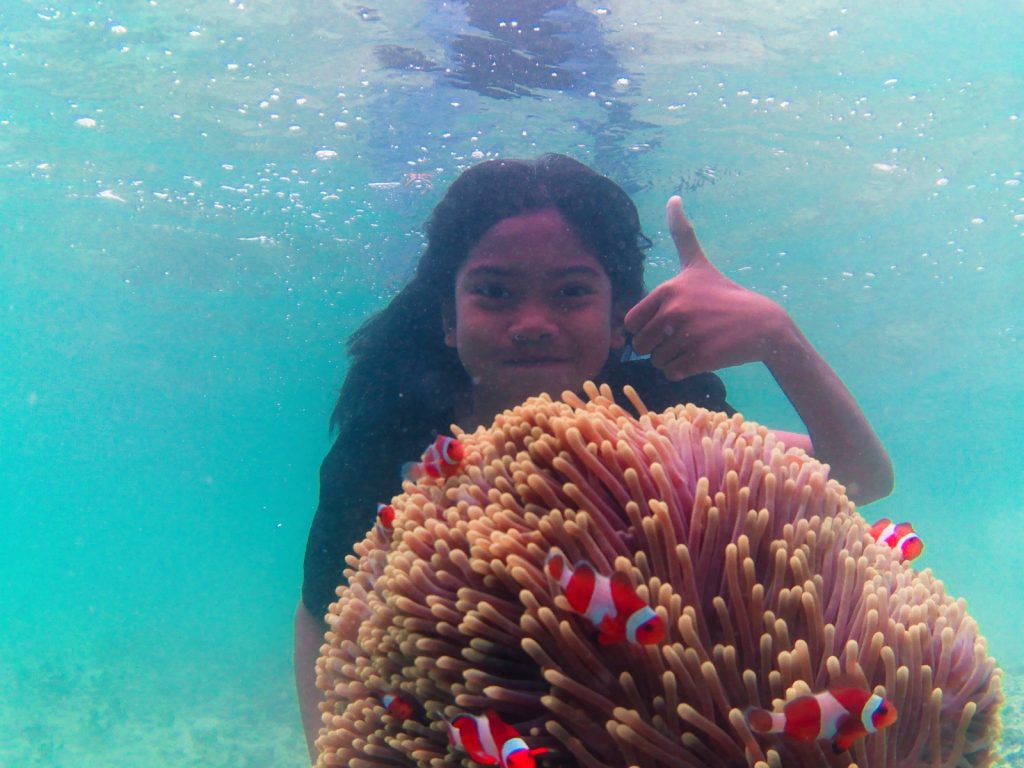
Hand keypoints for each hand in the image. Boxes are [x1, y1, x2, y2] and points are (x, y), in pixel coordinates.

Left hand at [624, 196, 793, 380]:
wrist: (762, 324)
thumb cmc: (723, 294)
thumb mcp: (698, 263)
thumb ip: (682, 233)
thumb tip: (673, 198)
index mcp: (668, 290)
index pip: (632, 323)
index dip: (646, 328)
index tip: (668, 322)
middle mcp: (676, 311)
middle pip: (642, 345)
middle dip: (658, 347)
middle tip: (683, 336)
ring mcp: (689, 335)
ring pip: (657, 361)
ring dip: (671, 360)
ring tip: (694, 345)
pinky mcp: (701, 358)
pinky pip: (672, 373)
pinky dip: (682, 371)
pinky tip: (700, 357)